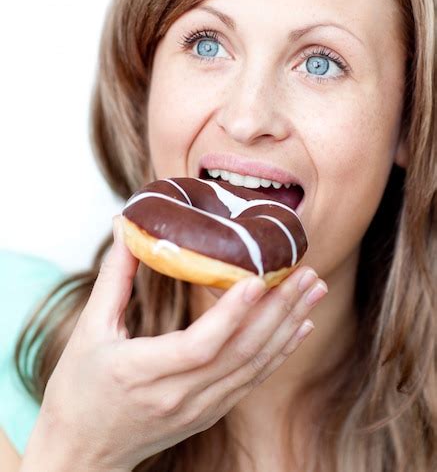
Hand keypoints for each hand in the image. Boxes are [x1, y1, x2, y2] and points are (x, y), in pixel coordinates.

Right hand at [23, 216, 326, 470]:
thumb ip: (114, 276)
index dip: (232, 313)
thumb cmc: (78, 391)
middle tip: (309, 274)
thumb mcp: (89, 330)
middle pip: (240, 352)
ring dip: (288, 327)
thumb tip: (127, 228)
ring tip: (314, 292)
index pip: (199, 344)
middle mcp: (177, 396)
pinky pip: (251, 381)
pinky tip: (299, 328)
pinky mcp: (208, 414)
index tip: (260, 279)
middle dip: (280, 310)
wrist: (81, 452)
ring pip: (254, 366)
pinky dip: (279, 353)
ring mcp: (197, 409)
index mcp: (142, 372)